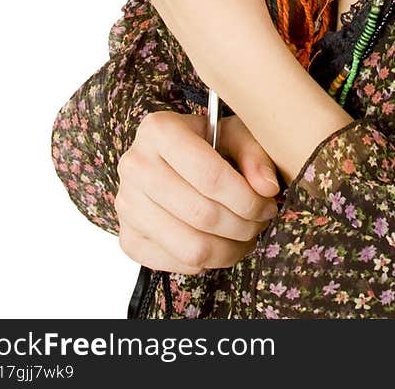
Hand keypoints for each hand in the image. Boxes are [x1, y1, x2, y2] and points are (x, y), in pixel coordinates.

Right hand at [116, 111, 279, 274]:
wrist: (168, 157)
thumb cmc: (206, 142)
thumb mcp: (234, 133)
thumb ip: (255, 154)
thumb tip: (267, 188)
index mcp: (159, 130)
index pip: (211, 177)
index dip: (247, 199)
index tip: (268, 204)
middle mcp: (135, 166)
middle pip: (202, 215)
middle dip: (243, 226)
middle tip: (261, 222)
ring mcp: (126, 205)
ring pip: (191, 247)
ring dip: (229, 250)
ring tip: (246, 237)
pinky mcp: (128, 238)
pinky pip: (176, 264)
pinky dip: (207, 262)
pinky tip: (219, 243)